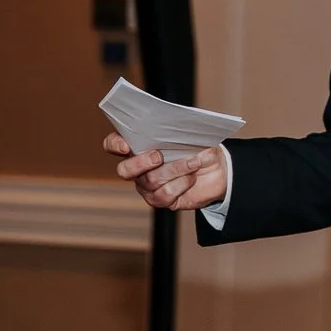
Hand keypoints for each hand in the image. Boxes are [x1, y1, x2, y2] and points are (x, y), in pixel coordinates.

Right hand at [104, 132, 228, 211]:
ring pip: (149, 181)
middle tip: (158, 157)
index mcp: (139, 145)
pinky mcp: (160, 199)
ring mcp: (147, 185)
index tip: (126, 145)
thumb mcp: (194, 135)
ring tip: (193, 163)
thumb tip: (180, 131)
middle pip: (125, 169)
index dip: (115, 145)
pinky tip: (191, 177)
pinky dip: (180, 184)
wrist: (217, 171)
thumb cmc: (199, 148)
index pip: (113, 144)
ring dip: (174, 170)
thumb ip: (182, 131)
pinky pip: (163, 196)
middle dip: (140, 163)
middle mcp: (138, 167)